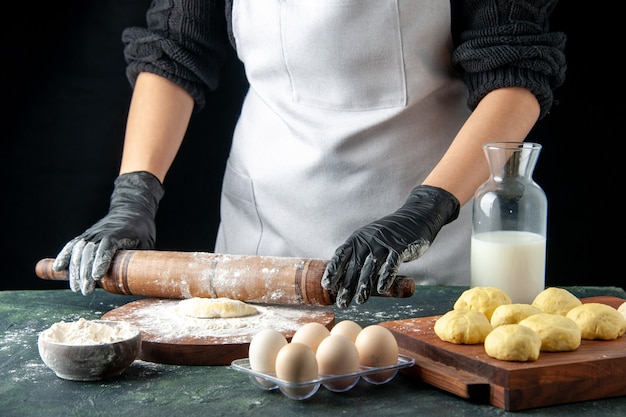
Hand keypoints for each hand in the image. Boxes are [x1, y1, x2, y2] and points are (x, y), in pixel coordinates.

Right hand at [52, 171, 163, 294]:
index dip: (100, 261)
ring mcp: (92, 233)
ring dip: (75, 270)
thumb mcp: (147, 243)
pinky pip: (72, 245)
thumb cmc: (141, 230)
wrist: (131, 210)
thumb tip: (139, 280)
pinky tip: (58, 269)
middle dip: (85, 273)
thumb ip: (141, 259)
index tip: (96, 277)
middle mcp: (102, 232)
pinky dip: (64, 256)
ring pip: (79, 250)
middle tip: (85, 291)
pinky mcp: (86, 236)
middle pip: (90, 252)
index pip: (107, 246)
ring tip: (75, 288)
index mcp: (120, 232)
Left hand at [322, 185, 459, 307]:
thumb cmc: (390, 236)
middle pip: (355, 265)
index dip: (333, 270)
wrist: (416, 218)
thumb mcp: (370, 241)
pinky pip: (392, 263)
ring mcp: (385, 243)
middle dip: (347, 285)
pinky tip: (381, 289)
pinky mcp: (401, 247)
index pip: (341, 254)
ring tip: (359, 301)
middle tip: (342, 302)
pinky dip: (386, 276)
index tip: (326, 285)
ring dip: (364, 285)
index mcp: (358, 239)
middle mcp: (369, 240)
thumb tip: (343, 280)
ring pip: (372, 266)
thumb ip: (359, 257)